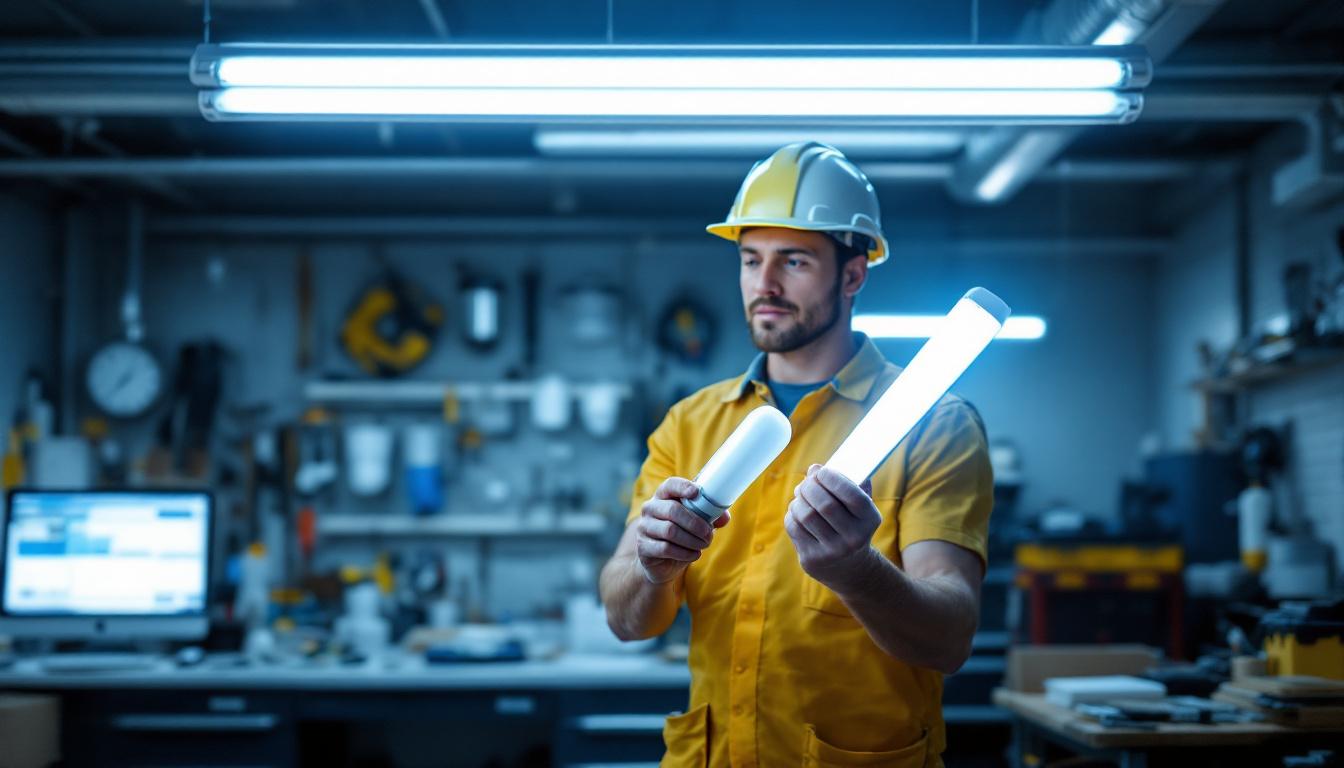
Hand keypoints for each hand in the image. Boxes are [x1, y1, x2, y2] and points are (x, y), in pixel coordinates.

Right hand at [635, 477, 730, 584]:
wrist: (662, 562)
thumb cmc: (682, 535)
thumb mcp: (697, 523)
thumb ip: (710, 517)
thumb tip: (724, 517)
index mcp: (663, 496)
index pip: (670, 485)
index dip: (683, 487)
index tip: (696, 493)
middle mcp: (650, 508)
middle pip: (672, 510)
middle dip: (695, 523)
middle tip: (708, 534)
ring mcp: (643, 527)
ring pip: (670, 531)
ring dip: (692, 540)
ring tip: (704, 545)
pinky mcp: (643, 546)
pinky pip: (665, 548)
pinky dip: (685, 553)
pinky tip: (694, 554)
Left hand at [785, 464, 881, 589]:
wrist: (850, 568)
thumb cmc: (852, 525)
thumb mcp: (860, 509)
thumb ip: (847, 485)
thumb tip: (818, 468)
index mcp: (869, 520)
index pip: (851, 494)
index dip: (832, 478)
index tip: (820, 470)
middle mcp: (853, 538)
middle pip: (824, 504)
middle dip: (810, 486)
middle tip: (807, 481)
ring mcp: (832, 551)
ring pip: (806, 515)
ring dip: (799, 499)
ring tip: (801, 494)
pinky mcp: (812, 558)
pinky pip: (794, 527)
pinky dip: (792, 513)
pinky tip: (798, 510)